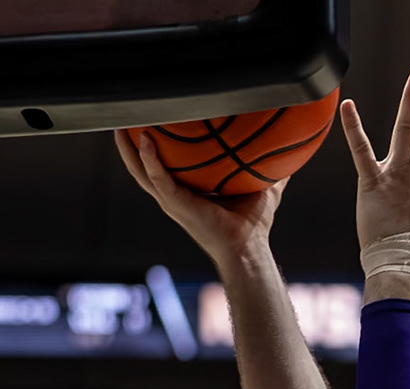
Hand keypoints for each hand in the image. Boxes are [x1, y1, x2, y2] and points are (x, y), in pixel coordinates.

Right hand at [114, 130, 285, 272]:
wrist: (248, 247)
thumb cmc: (252, 223)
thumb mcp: (262, 187)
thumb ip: (270, 169)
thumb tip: (288, 150)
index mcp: (187, 192)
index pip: (163, 166)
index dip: (153, 147)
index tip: (149, 122)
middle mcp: (173, 196)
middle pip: (141, 167)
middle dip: (129, 144)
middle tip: (123, 120)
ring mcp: (171, 201)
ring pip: (140, 172)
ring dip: (129, 149)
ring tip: (121, 126)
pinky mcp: (175, 204)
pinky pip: (157, 178)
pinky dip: (149, 159)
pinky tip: (145, 140)